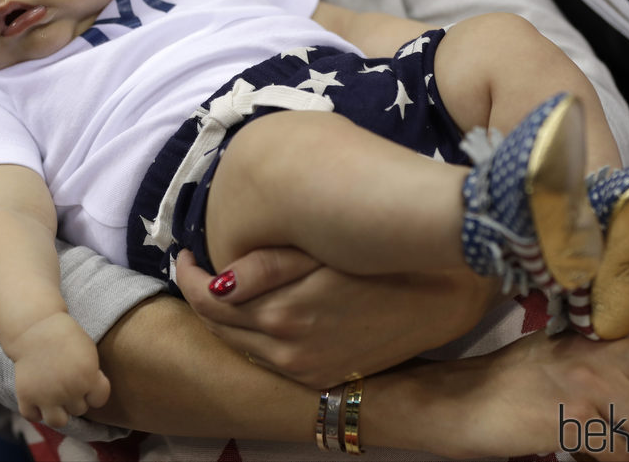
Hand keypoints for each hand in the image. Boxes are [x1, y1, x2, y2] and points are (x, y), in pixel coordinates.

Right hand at [10, 312, 110, 427]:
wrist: (36, 327)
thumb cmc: (66, 337)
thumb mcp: (89, 352)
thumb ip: (92, 376)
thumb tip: (91, 397)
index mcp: (88, 378)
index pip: (99, 400)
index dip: (94, 390)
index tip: (88, 379)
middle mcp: (69, 391)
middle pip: (79, 409)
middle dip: (76, 397)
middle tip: (68, 381)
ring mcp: (46, 397)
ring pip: (58, 422)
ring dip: (59, 411)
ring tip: (56, 398)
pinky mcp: (26, 397)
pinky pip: (33, 417)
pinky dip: (36, 411)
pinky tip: (39, 398)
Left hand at [176, 248, 501, 387]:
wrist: (444, 296)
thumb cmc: (383, 258)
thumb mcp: (321, 254)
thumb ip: (267, 267)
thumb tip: (219, 279)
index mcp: (283, 314)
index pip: (209, 301)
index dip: (188, 275)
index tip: (184, 252)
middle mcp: (287, 351)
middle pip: (219, 328)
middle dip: (199, 295)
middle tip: (195, 265)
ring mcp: (305, 369)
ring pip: (241, 346)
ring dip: (224, 318)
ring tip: (222, 285)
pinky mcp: (323, 377)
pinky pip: (268, 359)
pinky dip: (252, 335)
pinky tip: (257, 311)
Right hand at [374, 314, 628, 460]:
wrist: (453, 402)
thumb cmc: (502, 381)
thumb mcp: (554, 351)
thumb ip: (599, 353)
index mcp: (593, 331)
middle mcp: (597, 351)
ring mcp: (586, 385)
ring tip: (614, 443)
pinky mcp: (572, 421)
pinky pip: (622, 456)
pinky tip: (582, 452)